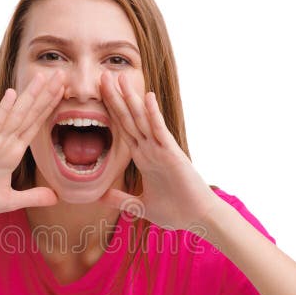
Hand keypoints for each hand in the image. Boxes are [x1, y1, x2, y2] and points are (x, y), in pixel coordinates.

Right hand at [0, 70, 64, 221]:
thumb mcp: (9, 201)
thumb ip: (32, 197)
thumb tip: (56, 197)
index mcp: (12, 152)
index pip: (35, 125)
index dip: (49, 108)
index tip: (64, 91)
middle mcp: (4, 143)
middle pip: (29, 114)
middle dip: (45, 95)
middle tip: (62, 74)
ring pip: (15, 116)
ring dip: (29, 97)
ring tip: (43, 77)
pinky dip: (3, 111)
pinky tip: (12, 95)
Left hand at [98, 70, 219, 230]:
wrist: (197, 219)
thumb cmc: (175, 211)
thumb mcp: (141, 206)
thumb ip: (122, 200)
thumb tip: (100, 197)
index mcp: (143, 158)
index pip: (123, 129)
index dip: (110, 111)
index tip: (98, 95)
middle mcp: (151, 149)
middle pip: (129, 118)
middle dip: (116, 97)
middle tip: (103, 75)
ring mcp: (161, 149)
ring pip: (142, 119)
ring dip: (131, 98)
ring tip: (120, 77)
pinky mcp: (173, 154)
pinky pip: (160, 131)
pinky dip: (154, 115)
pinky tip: (148, 97)